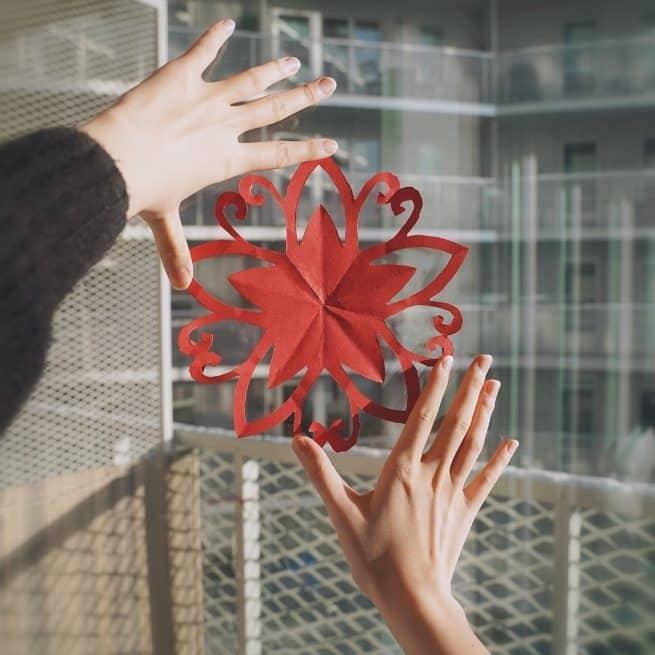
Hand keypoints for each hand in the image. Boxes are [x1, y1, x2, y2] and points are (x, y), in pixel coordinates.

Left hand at [81, 19, 336, 288]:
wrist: (117, 160)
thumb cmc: (143, 192)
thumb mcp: (163, 222)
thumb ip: (176, 250)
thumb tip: (181, 287)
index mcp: (228, 160)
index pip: (279, 154)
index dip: (308, 149)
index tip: (333, 145)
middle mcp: (226, 127)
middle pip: (276, 109)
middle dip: (306, 97)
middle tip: (329, 84)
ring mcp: (207, 99)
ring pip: (251, 79)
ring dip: (275, 68)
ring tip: (294, 60)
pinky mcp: (182, 75)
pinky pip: (204, 50)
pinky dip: (215, 36)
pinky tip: (228, 22)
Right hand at [292, 354, 517, 654]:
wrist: (412, 598)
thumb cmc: (373, 557)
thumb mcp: (341, 513)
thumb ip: (320, 473)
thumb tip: (298, 439)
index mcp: (403, 470)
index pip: (422, 417)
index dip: (435, 386)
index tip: (447, 358)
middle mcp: (433, 474)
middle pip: (456, 423)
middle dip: (471, 388)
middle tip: (485, 359)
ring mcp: (452, 493)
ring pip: (473, 443)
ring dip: (485, 412)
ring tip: (495, 385)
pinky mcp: (464, 512)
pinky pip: (485, 479)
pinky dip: (499, 458)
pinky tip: (511, 442)